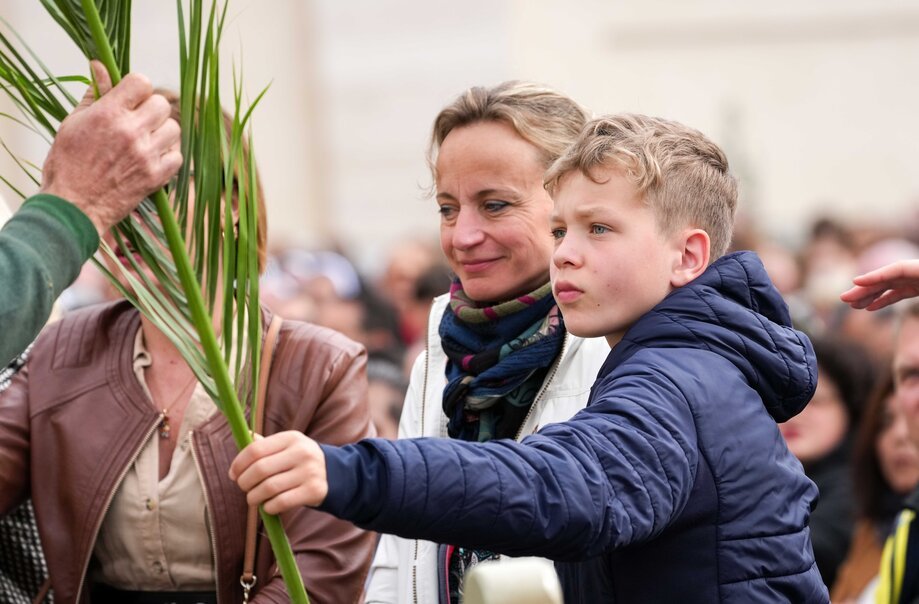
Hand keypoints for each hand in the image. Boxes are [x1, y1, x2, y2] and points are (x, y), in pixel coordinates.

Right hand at [40, 61, 181, 234]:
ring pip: (174, 129)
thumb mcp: (73, 122)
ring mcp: (146, 154)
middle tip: (139, 122)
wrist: (72, 206)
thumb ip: (94, 94)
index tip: (132, 99)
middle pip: (162, 104)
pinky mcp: (156, 176)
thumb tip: (100, 66)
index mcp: (108, 113)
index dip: (138, 89)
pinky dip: (168, 157)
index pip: (141, 82)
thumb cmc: (68, 164)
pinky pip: (178, 156)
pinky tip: (151, 159)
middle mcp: (131, 131)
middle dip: (151, 110)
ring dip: (162, 133)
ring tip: (145, 142)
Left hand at [229, 431, 328, 513]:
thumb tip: (244, 435)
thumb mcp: (288, 446)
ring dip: (254, 497)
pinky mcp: (314, 491)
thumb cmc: (302, 461)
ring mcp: (309, 472)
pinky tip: (268, 506)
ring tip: (253, 499)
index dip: (239, 463)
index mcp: (291, 438)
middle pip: (260, 469)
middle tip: (243, 488)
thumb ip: (266, 444)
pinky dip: (269, 507)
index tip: (233, 473)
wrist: (336, 474)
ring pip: (269, 488)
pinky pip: (281, 502)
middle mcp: (301, 452)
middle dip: (245, 482)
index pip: (256, 449)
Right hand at [840, 259, 918, 310]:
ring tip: (853, 305)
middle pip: (887, 278)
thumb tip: (907, 298)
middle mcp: (917, 273)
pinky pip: (898, 294)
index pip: (898, 268)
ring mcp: (917, 280)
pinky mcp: (918, 288)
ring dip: (870, 295)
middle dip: (866, 288)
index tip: (855, 281)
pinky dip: (884, 299)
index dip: (876, 275)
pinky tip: (870, 307)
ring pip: (889, 286)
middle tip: (845, 298)